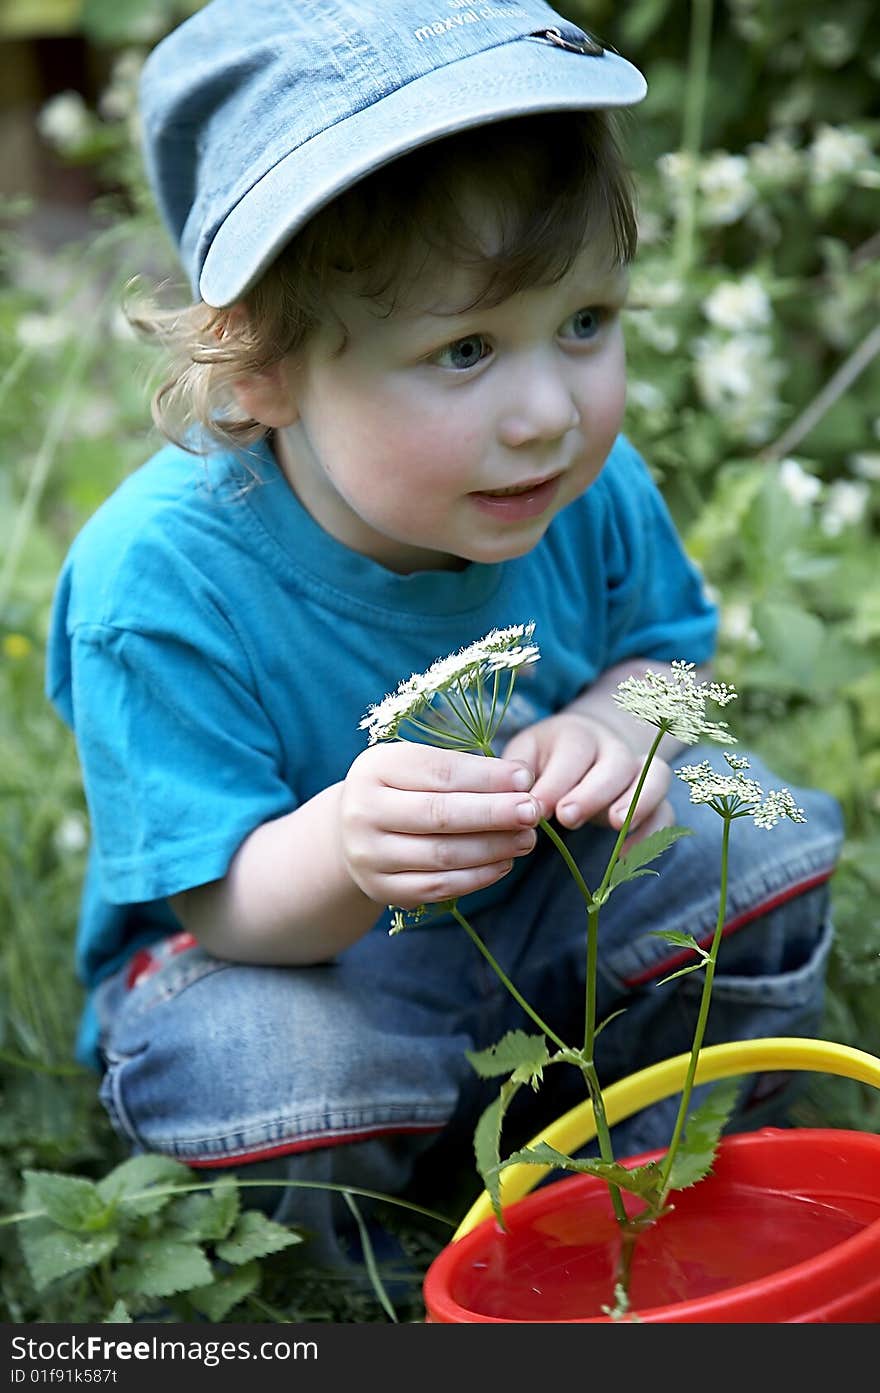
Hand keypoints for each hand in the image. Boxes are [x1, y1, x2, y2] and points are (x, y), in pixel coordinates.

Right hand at [340, 742, 540, 908]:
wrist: (354, 832)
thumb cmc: (401, 789)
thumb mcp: (419, 767)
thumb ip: (464, 770)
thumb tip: (521, 780)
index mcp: (375, 769)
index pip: (439, 772)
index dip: (486, 776)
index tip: (525, 778)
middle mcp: (363, 812)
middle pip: (440, 814)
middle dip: (494, 813)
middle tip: (533, 811)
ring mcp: (370, 855)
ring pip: (443, 854)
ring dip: (493, 847)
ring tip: (527, 838)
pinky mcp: (383, 888)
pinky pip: (439, 887)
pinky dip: (478, 876)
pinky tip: (504, 862)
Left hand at [500, 711, 672, 847]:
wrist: (579, 750)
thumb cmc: (543, 759)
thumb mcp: (524, 756)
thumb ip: (519, 772)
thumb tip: (517, 793)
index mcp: (578, 734)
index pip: (574, 751)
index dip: (557, 781)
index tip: (537, 809)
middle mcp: (613, 748)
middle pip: (616, 763)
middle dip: (593, 792)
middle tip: (567, 818)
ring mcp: (638, 771)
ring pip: (655, 776)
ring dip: (637, 802)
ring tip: (616, 827)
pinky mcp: (651, 798)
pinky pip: (666, 809)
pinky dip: (653, 830)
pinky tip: (626, 854)